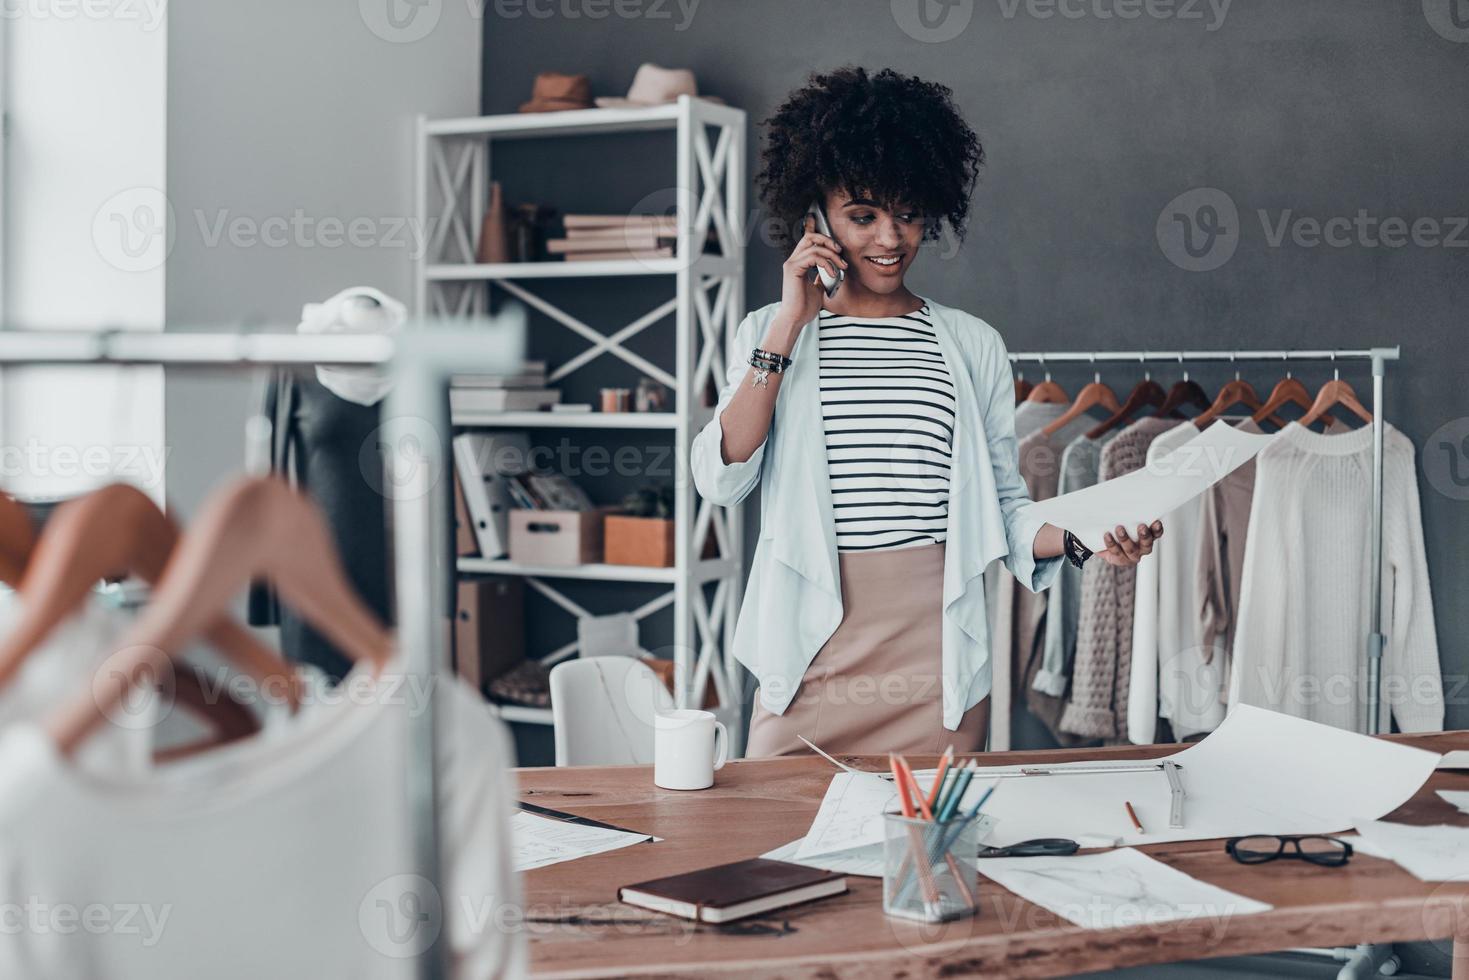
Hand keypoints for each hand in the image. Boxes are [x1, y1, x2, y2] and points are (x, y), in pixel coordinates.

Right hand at [770, 213, 847, 346]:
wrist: (795, 319)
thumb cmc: (804, 307)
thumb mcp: (817, 289)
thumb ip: (821, 278)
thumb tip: (828, 272)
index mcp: (798, 263)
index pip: (807, 241)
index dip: (817, 232)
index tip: (833, 238)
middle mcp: (793, 260)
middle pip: (810, 237)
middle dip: (828, 241)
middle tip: (840, 253)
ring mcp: (792, 263)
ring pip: (814, 246)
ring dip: (832, 255)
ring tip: (840, 268)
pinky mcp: (793, 269)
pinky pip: (813, 256)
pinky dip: (826, 263)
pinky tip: (832, 273)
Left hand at [1097, 521, 1163, 566]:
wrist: (1104, 544)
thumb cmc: (1118, 529)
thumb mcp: (1125, 521)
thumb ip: (1129, 515)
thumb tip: (1125, 501)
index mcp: (1148, 537)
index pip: (1156, 534)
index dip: (1157, 529)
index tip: (1156, 522)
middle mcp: (1142, 548)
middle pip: (1147, 544)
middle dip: (1144, 535)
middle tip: (1141, 526)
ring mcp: (1131, 556)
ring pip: (1131, 549)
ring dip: (1125, 539)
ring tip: (1119, 529)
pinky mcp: (1119, 560)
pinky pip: (1116, 552)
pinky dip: (1111, 543)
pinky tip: (1107, 535)